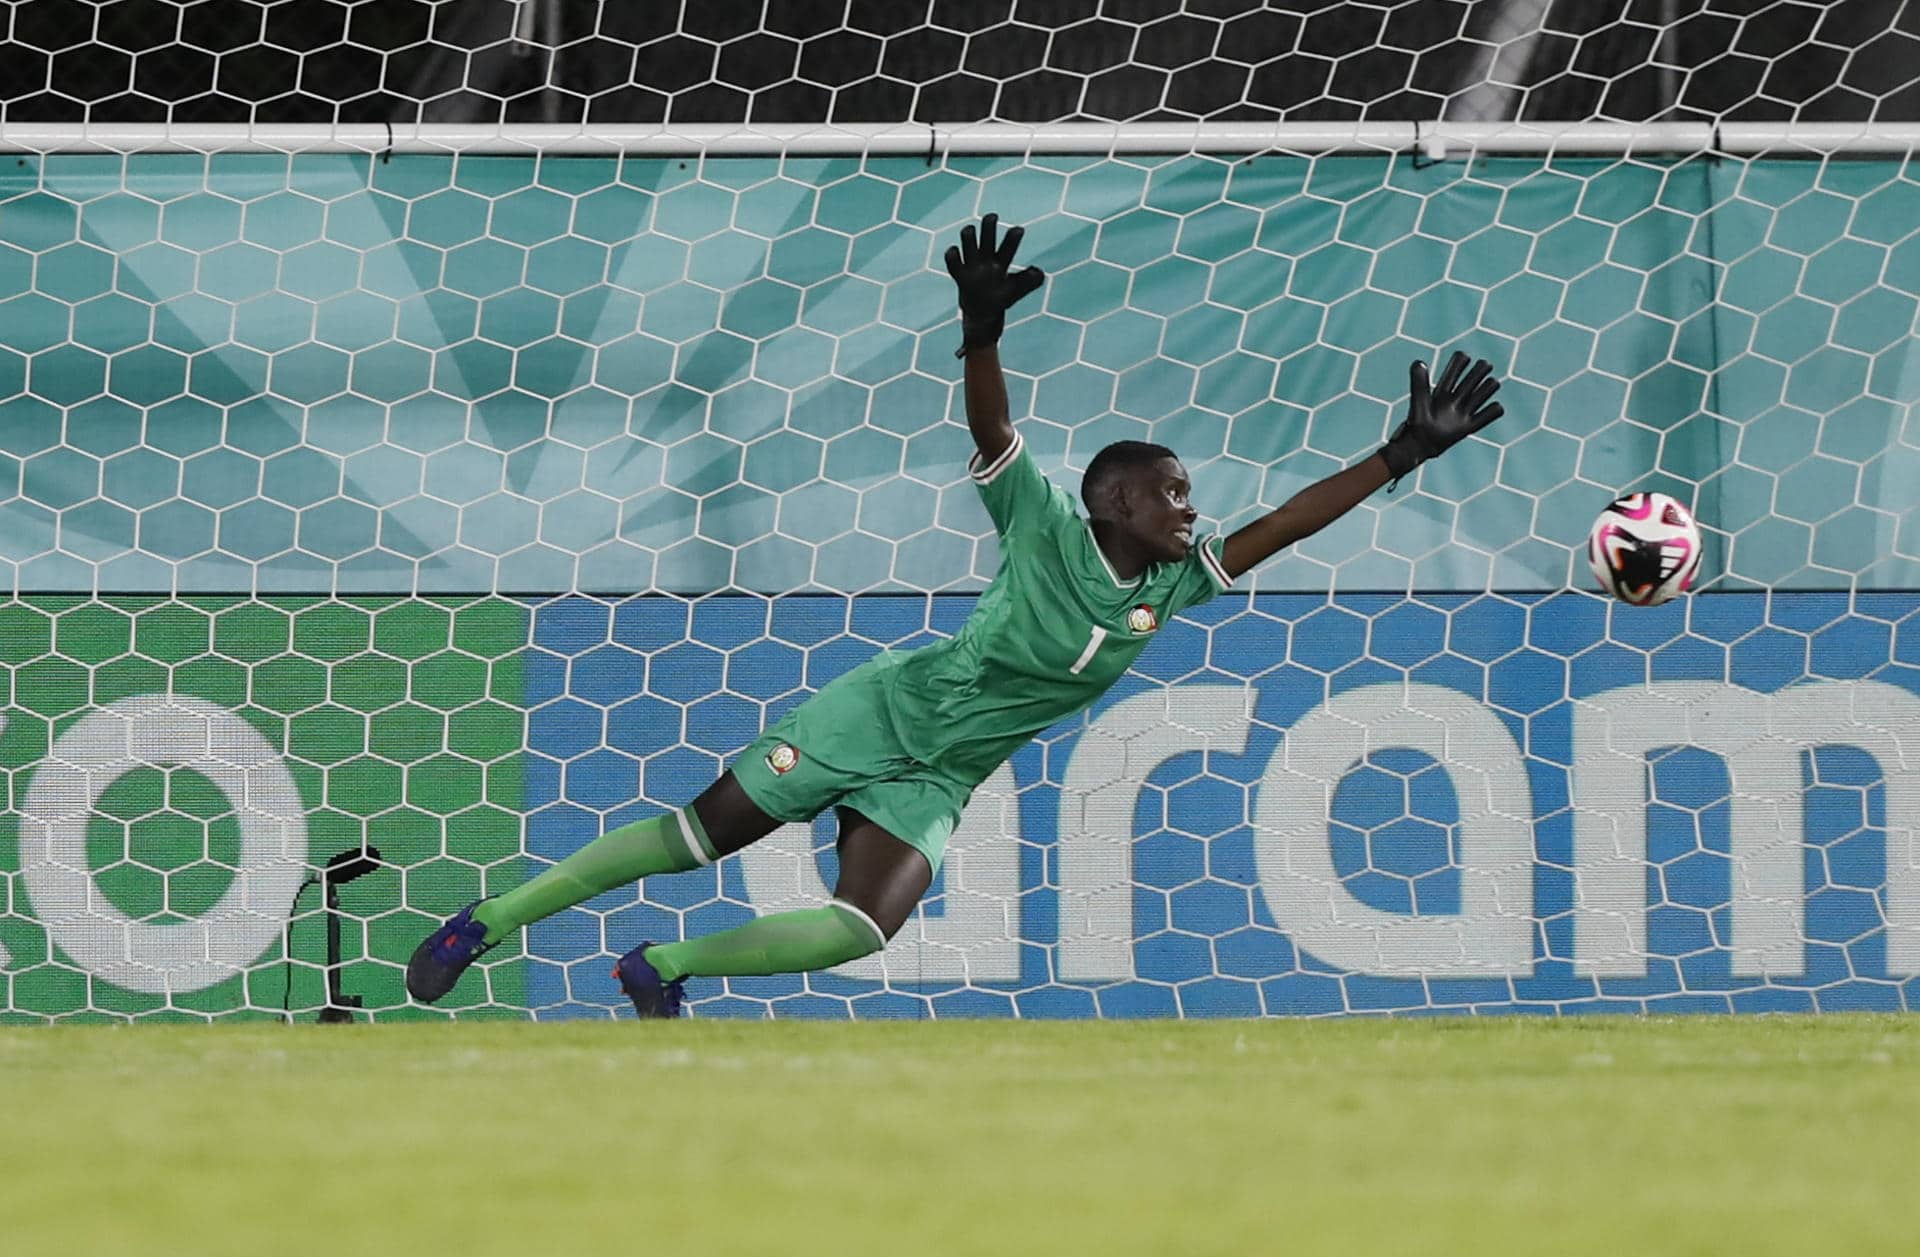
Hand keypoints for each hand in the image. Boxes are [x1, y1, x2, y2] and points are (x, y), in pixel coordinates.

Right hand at [944, 213, 1044, 358]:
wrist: (981, 315)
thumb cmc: (1001, 300)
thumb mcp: (1016, 292)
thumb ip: (1029, 283)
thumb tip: (1038, 272)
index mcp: (1001, 263)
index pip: (1008, 248)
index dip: (1012, 238)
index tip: (1019, 230)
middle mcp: (986, 260)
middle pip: (987, 237)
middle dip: (989, 225)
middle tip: (993, 217)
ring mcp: (972, 266)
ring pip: (968, 242)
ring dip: (969, 235)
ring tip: (970, 232)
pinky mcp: (959, 275)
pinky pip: (952, 262)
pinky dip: (952, 254)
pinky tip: (955, 251)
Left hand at [1380, 351, 1505, 480]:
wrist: (1419, 446)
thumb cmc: (1416, 423)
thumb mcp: (1419, 401)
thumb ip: (1419, 382)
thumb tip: (1419, 362)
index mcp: (1443, 389)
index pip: (1457, 366)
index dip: (1462, 360)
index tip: (1463, 360)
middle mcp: (1456, 398)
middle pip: (1475, 375)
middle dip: (1481, 369)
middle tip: (1482, 369)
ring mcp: (1464, 411)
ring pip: (1486, 390)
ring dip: (1489, 387)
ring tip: (1483, 390)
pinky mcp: (1470, 426)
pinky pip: (1491, 414)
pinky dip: (1495, 409)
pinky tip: (1491, 409)